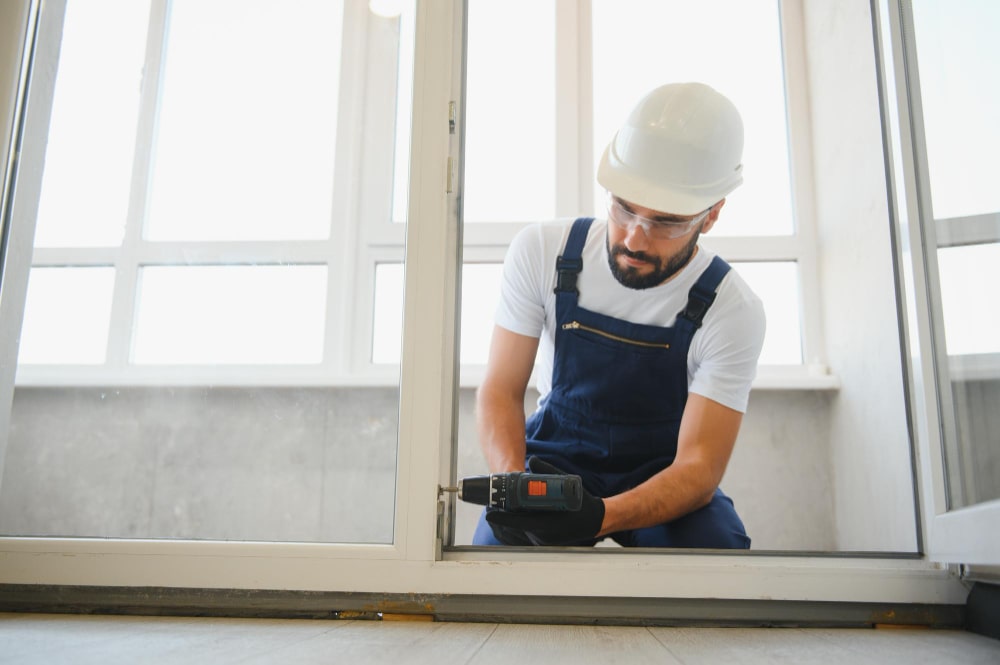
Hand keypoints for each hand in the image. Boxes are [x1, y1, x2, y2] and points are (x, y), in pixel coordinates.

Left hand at [485, 457, 604, 544]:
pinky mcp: (541, 542)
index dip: (502, 518)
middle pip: (515, 526)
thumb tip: (532, 460)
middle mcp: (543, 536)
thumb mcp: (567, 484)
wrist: (593, 521)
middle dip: (503, 516)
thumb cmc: (580, 504)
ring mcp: (542, 541)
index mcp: (548, 524)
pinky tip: (513, 516)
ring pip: (518, 531)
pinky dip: (517, 525)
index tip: (489, 513)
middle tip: (492, 506)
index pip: (519, 522)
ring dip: (508, 521)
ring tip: (499, 509)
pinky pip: (524, 533)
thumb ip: (547, 473)